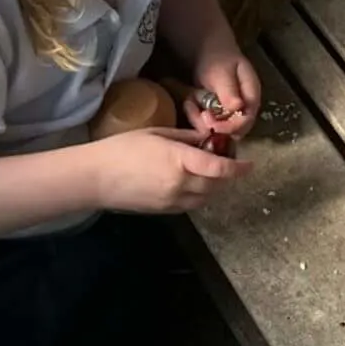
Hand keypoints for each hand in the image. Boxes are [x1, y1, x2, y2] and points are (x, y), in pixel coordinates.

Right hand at [93, 128, 247, 213]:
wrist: (95, 178)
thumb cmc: (122, 148)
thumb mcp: (157, 134)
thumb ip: (185, 138)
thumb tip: (205, 140)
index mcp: (180, 161)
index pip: (218, 167)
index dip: (237, 167)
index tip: (249, 164)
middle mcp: (180, 184)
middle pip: (216, 185)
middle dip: (227, 176)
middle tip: (228, 162)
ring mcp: (172, 200)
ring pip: (206, 198)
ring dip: (214, 187)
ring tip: (212, 173)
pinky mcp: (164, 211)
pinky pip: (191, 205)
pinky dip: (199, 196)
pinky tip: (194, 184)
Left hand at [181, 50, 260, 140]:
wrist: (207, 50)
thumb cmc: (217, 57)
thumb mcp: (221, 72)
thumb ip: (228, 90)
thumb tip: (237, 108)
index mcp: (251, 95)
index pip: (247, 120)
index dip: (230, 127)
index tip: (212, 124)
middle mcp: (245, 107)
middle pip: (234, 130)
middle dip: (214, 126)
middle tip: (199, 115)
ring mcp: (232, 111)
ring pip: (219, 129)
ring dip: (201, 120)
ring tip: (191, 102)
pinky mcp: (219, 113)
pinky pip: (208, 123)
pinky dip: (196, 116)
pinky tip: (190, 102)